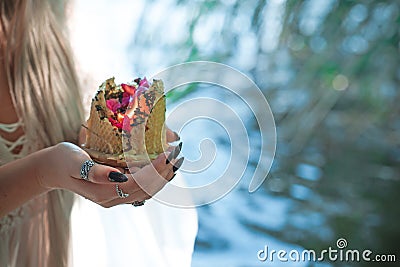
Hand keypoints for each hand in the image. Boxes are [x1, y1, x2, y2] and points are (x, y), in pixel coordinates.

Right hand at [37, 142, 182, 207]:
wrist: (51, 169)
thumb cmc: (63, 161)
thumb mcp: (76, 162)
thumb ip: (95, 171)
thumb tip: (119, 176)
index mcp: (104, 192)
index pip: (140, 182)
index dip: (157, 169)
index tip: (169, 153)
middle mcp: (112, 198)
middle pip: (147, 189)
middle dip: (166, 172)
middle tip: (179, 154)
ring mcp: (114, 198)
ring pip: (147, 192)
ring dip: (163, 177)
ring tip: (176, 162)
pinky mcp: (115, 193)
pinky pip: (141, 189)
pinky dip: (154, 180)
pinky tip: (161, 169)